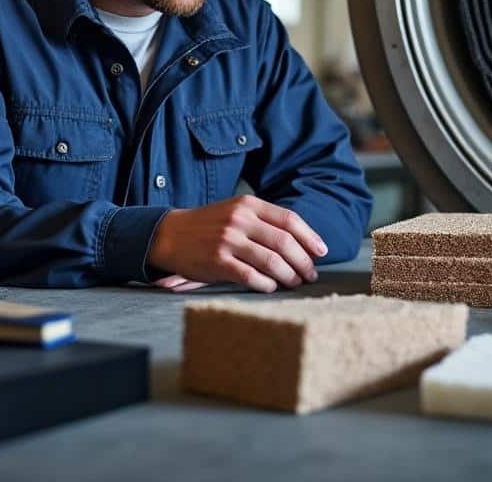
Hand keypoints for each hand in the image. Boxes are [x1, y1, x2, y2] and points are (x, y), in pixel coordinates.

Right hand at [147, 195, 327, 292]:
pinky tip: (272, 287)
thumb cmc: (209, 225)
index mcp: (248, 204)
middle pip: (285, 242)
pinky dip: (267, 284)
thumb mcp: (236, 211)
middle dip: (303, 261)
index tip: (322, 252)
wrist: (170, 234)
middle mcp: (239, 220)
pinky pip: (251, 276)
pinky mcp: (217, 262)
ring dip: (289, 275)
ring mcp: (228, 240)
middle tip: (310, 274)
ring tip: (294, 282)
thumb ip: (264, 222)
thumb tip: (302, 242)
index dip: (310, 237)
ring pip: (272, 261)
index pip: (289, 219)